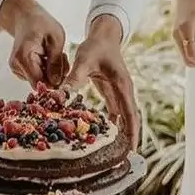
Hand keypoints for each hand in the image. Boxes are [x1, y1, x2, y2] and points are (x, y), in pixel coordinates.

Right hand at [0, 0, 68, 86]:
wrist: (25, 16)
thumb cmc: (40, 23)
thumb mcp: (56, 39)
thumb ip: (56, 62)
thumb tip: (57, 82)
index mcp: (24, 57)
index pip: (39, 82)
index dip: (54, 82)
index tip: (63, 71)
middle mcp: (17, 65)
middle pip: (40, 83)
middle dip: (54, 75)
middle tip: (62, 59)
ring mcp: (16, 68)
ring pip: (39, 80)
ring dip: (51, 72)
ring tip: (55, 55)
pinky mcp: (19, 69)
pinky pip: (36, 76)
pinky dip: (45, 70)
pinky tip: (48, 57)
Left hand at [65, 15, 139, 149]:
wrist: (103, 36)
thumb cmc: (96, 46)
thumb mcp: (83, 61)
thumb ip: (74, 78)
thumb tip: (61, 95)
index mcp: (122, 85)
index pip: (130, 113)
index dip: (132, 131)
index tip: (132, 148)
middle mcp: (124, 91)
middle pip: (130, 119)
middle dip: (129, 137)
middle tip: (125, 158)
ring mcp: (119, 92)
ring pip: (123, 117)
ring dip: (121, 132)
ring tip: (116, 152)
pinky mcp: (112, 93)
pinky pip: (114, 111)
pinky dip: (111, 123)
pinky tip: (104, 134)